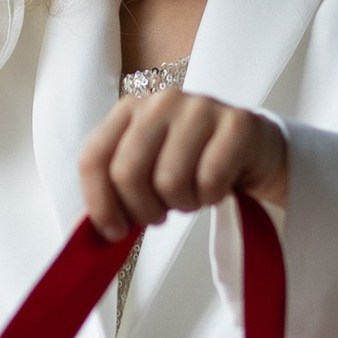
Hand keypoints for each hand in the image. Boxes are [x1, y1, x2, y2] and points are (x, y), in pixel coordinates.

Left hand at [77, 90, 288, 242]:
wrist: (254, 152)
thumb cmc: (193, 165)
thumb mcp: (146, 175)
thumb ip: (113, 196)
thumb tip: (83, 235)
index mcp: (129, 109)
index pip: (94, 158)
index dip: (99, 202)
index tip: (114, 231)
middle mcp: (161, 102)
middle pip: (128, 172)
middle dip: (142, 209)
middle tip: (159, 215)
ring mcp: (200, 107)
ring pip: (170, 180)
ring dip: (181, 204)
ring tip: (191, 196)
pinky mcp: (237, 123)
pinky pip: (210, 179)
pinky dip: (211, 197)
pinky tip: (216, 188)